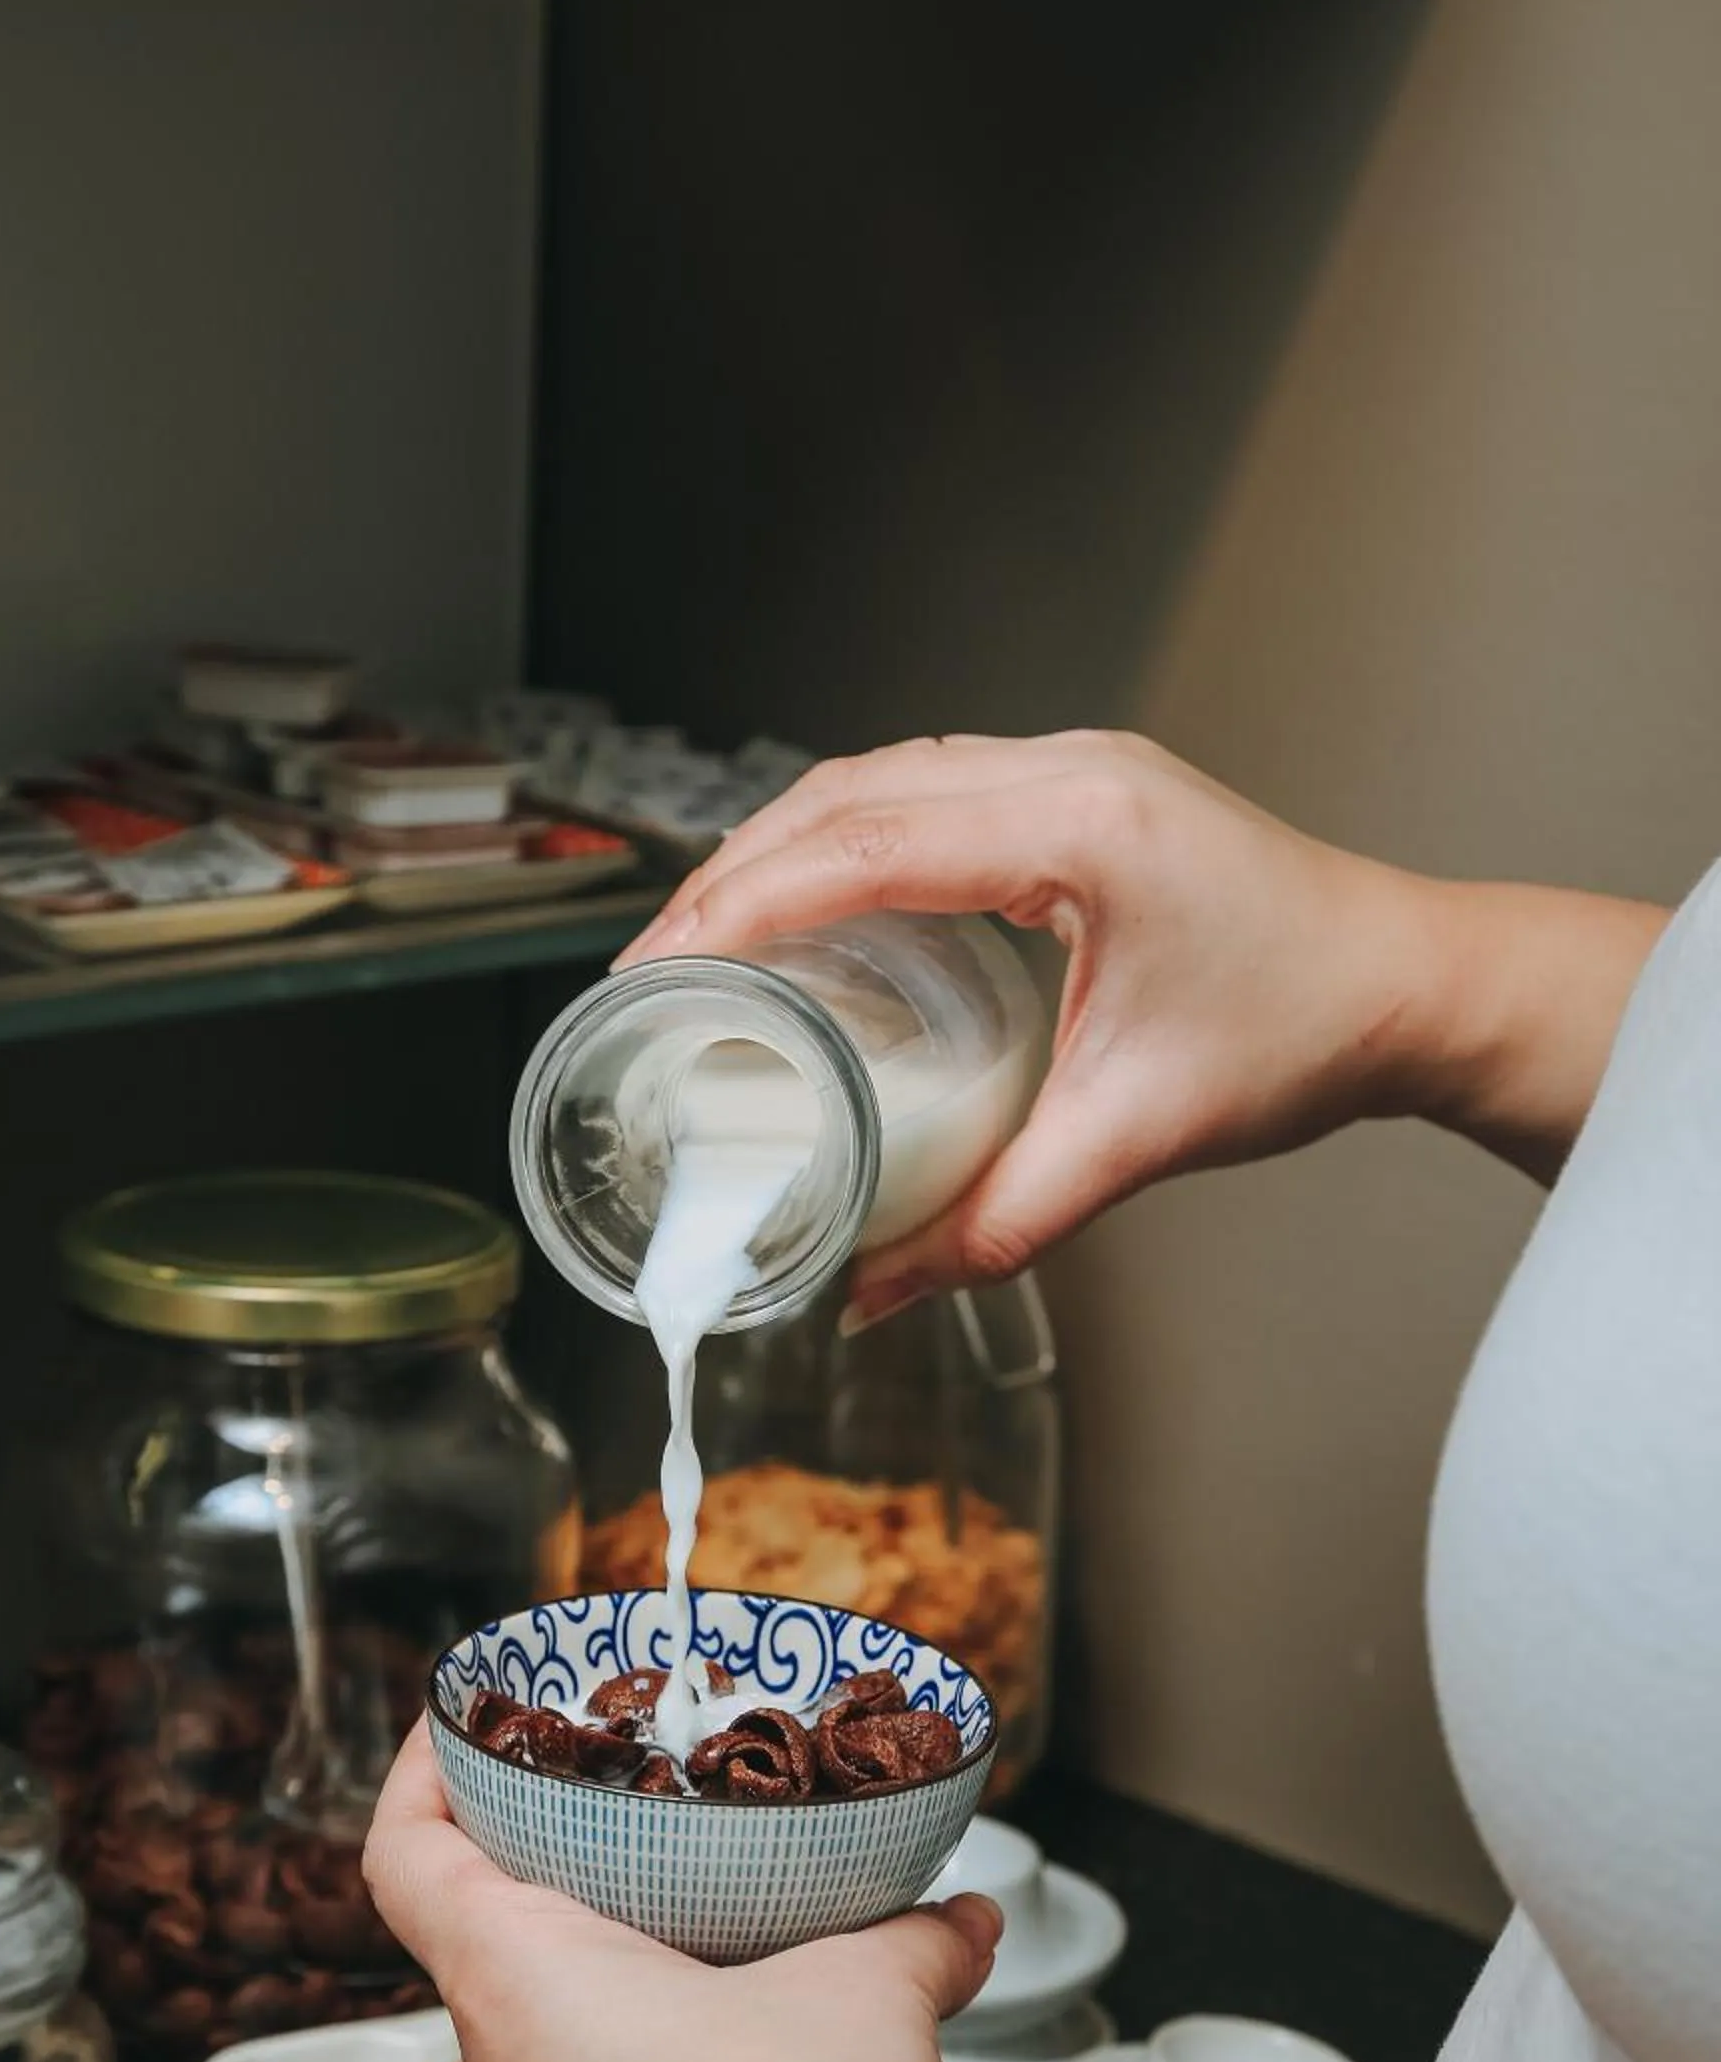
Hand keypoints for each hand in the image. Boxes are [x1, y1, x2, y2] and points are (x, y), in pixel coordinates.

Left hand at [363, 1724, 1000, 2061]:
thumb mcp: (867, 1994)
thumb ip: (912, 1939)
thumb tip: (963, 1919)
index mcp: (515, 1979)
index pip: (404, 1855)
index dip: (420, 1774)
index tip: (461, 1723)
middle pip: (476, 1939)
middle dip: (546, 1868)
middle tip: (624, 1810)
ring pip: (542, 2033)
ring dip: (607, 1974)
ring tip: (702, 1924)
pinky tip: (743, 2051)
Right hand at [617, 730, 1447, 1320]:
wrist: (1410, 985)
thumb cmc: (1303, 1033)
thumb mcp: (1134, 1138)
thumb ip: (993, 1222)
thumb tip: (868, 1294)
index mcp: (1079, 827)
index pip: (861, 846)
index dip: (740, 908)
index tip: (659, 972)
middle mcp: (1067, 769)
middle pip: (845, 793)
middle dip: (731, 877)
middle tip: (651, 972)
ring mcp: (1073, 767)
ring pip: (876, 779)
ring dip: (780, 850)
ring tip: (703, 942)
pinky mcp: (1078, 791)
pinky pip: (925, 790)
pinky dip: (844, 841)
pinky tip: (805, 908)